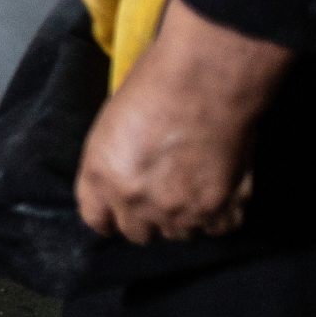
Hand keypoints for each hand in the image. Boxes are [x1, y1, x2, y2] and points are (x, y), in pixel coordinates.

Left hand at [75, 0, 288, 242]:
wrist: (205, 81)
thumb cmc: (152, 88)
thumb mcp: (109, 127)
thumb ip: (111, 167)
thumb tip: (118, 184)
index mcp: (101, 177)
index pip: (96, 220)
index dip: (108, 215)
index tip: (117, 211)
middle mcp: (137, 202)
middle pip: (137, 233)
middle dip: (144, 218)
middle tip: (158, 196)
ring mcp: (180, 211)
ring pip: (178, 235)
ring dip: (181, 217)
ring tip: (188, 188)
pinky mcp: (219, 210)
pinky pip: (217, 229)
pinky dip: (217, 215)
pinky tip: (216, 192)